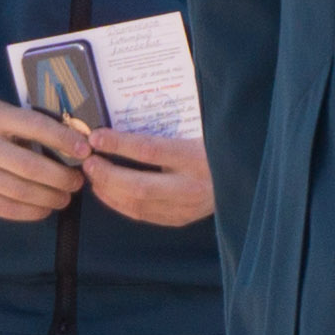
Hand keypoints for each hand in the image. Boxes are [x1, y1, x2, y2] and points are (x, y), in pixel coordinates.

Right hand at [0, 100, 85, 219]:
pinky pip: (6, 210)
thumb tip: (72, 140)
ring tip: (66, 196)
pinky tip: (45, 208)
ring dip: (51, 197)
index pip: (34, 126)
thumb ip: (26, 124)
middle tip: (78, 180)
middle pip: (30, 166)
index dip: (64, 140)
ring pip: (21, 192)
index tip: (85, 150)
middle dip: (62, 177)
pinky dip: (32, 211)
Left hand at [78, 125, 214, 225]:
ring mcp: (186, 207)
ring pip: (137, 205)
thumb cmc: (219, 144)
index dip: (119, 144)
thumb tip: (128, 115)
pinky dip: (120, 203)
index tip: (96, 137)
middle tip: (88, 161)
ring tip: (93, 175)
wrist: (246, 175)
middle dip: (106, 174)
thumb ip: (170, 127)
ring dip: (109, 191)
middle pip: (138, 186)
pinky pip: (143, 215)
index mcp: (197, 157)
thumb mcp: (203, 129)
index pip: (150, 151)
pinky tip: (107, 192)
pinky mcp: (181, 219)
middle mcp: (191, 186)